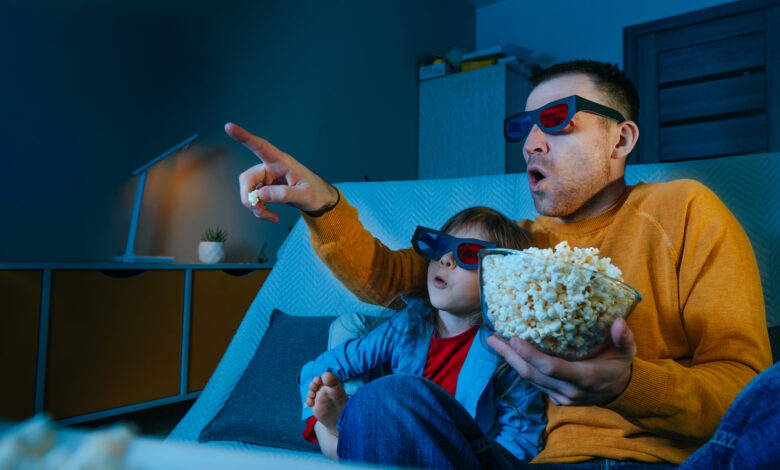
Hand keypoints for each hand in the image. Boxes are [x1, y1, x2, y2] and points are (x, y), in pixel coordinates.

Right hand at [227, 122, 338, 222]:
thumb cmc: (315, 193)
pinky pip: (254, 199)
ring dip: (254, 206)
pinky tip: (272, 216)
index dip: (244, 137)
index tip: (229, 126)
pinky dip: (259, 210)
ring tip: (269, 216)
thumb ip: (284, 194)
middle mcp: (270, 167)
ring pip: (248, 190)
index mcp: (281, 161)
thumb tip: (261, 195)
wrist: (319, 200)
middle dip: (249, 197)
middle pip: (247, 178)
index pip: (261, 147)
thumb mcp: (304, 195)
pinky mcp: (266, 188)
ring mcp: (267, 178)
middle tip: (259, 211)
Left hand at [487, 318, 635, 405]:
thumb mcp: (627, 351)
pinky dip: (521, 366)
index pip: (552, 368)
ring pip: (530, 379)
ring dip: (511, 361)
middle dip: (510, 356)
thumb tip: (619, 322)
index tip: (513, 340)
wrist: (621, 393)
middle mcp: (569, 391)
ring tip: (495, 341)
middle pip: (533, 374)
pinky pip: (534, 382)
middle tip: (492, 337)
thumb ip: (623, 338)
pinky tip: (510, 352)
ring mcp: (561, 396)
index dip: (531, 355)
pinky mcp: (555, 398)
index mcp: (585, 377)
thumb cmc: (620, 366)